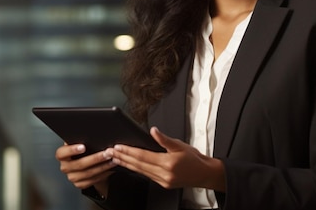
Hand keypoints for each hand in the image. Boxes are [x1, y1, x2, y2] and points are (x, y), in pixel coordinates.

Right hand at [55, 143, 116, 191]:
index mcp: (62, 156)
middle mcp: (65, 167)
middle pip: (79, 164)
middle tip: (107, 152)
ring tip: (112, 159)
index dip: (71, 150)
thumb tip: (91, 134)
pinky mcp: (80, 184)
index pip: (62, 153)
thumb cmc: (83, 149)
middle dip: (95, 158)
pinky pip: (93, 180)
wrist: (86, 163)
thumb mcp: (79, 142)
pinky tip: (110, 168)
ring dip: (103, 166)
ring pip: (88, 173)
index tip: (83, 146)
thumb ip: (81, 139)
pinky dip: (103, 173)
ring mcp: (72, 177)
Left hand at [107, 127, 225, 190]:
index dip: (129, 151)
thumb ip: (164, 139)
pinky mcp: (163, 184)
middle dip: (123, 158)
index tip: (118, 147)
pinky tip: (129, 165)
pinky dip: (136, 169)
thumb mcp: (180, 145)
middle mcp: (164, 174)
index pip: (143, 156)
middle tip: (111, 152)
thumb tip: (153, 131)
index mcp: (168, 163)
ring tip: (115, 158)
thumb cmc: (194, 159)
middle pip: (139, 165)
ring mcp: (163, 181)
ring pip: (141, 171)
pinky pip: (146, 175)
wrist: (205, 174)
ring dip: (127, 164)